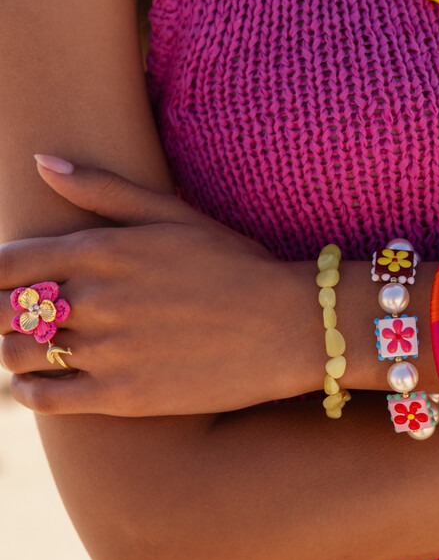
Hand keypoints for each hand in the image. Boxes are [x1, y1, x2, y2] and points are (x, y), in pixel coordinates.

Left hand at [0, 159, 317, 415]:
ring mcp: (107, 349)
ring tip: (27, 348)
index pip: (6, 263)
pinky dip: (26, 391)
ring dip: (10, 351)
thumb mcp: (172, 214)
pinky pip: (44, 398)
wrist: (289, 325)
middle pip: (5, 311)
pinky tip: (33, 384)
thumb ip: (103, 188)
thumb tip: (41, 160)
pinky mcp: (122, 395)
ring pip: (18, 354)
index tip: (2, 281)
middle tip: (13, 317)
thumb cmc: (234, 264)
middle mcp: (96, 298)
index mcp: (102, 249)